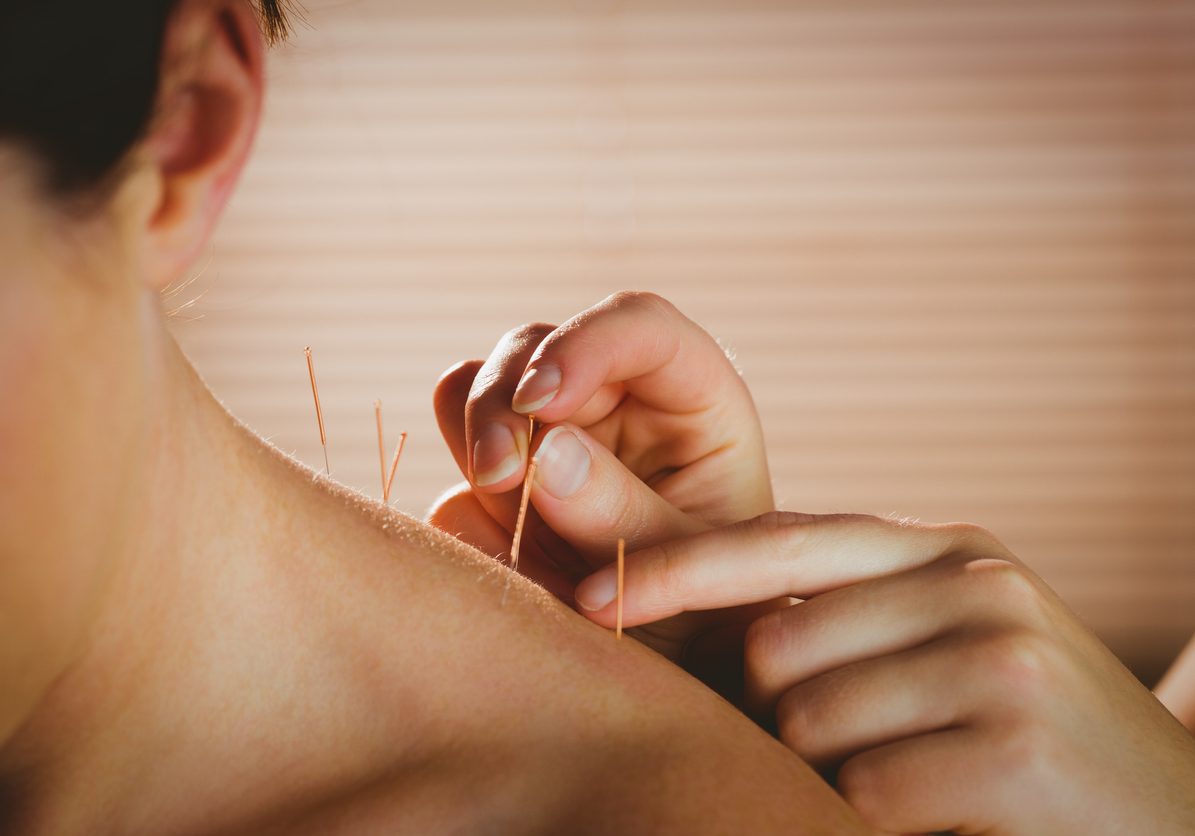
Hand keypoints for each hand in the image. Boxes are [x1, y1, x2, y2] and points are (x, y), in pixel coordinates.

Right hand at [429, 291, 777, 670]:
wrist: (683, 676)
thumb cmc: (720, 616)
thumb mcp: (697, 574)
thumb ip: (626, 515)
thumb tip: (546, 451)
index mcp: (690, 399)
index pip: (639, 325)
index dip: (583, 343)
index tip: (542, 401)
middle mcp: (613, 405)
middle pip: (534, 348)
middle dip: (504, 402)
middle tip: (500, 476)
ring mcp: (550, 443)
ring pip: (474, 391)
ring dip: (476, 443)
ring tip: (508, 515)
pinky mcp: (504, 489)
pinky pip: (454, 479)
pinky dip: (465, 512)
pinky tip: (509, 567)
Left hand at [575, 512, 1194, 834]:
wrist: (1170, 817)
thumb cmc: (1019, 735)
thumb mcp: (939, 648)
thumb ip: (839, 617)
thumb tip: (697, 613)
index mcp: (944, 549)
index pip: (777, 540)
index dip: (677, 568)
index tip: (592, 595)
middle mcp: (973, 582)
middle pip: (774, 643)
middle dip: (779, 713)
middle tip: (858, 748)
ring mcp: (1000, 659)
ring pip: (808, 723)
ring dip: (830, 775)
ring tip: (916, 778)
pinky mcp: (1014, 746)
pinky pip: (865, 792)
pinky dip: (875, 820)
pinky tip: (944, 815)